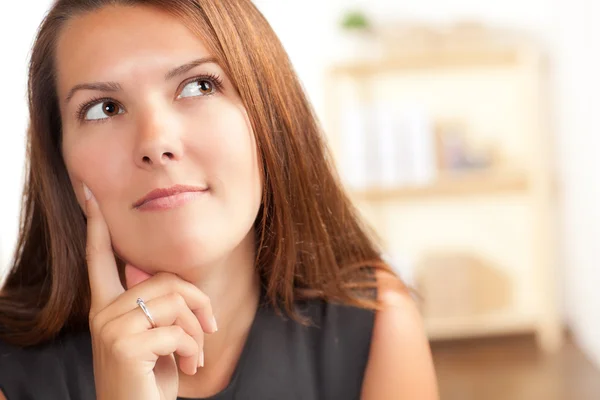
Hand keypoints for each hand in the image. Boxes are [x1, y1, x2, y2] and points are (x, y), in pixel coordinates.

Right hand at [83, 184, 217, 399]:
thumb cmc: (149, 378)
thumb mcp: (153, 337)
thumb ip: (155, 307)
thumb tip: (176, 288)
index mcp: (106, 307)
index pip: (99, 259)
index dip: (96, 227)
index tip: (89, 195)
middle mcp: (102, 312)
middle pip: (165, 280)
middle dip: (199, 303)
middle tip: (211, 329)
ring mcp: (110, 328)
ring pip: (175, 302)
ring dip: (198, 332)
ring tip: (195, 357)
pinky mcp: (124, 345)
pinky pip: (177, 330)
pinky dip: (193, 350)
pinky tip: (188, 368)